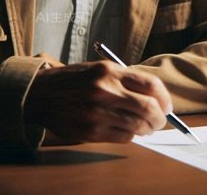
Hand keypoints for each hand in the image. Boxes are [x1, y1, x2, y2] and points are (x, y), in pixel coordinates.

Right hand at [24, 61, 171, 143]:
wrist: (40, 94)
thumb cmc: (73, 81)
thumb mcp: (99, 69)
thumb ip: (126, 80)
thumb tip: (155, 98)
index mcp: (110, 71)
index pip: (151, 86)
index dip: (165, 98)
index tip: (167, 105)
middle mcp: (105, 91)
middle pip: (149, 108)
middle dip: (160, 118)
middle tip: (160, 121)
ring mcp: (97, 113)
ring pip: (138, 126)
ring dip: (147, 129)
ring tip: (145, 127)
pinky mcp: (90, 131)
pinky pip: (123, 137)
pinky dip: (131, 135)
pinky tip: (127, 129)